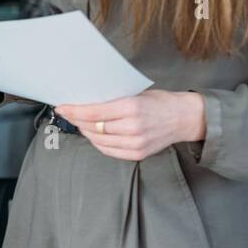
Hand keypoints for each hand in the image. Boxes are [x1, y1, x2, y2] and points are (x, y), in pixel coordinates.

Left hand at [55, 90, 206, 161]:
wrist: (185, 118)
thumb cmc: (160, 103)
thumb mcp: (136, 94)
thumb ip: (113, 100)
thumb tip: (85, 101)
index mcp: (131, 108)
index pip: (93, 112)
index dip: (73, 111)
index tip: (62, 108)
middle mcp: (133, 127)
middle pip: (93, 127)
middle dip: (76, 120)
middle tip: (68, 114)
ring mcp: (136, 143)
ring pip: (98, 140)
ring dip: (85, 132)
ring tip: (80, 123)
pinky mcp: (138, 154)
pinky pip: (109, 151)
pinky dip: (97, 143)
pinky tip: (94, 135)